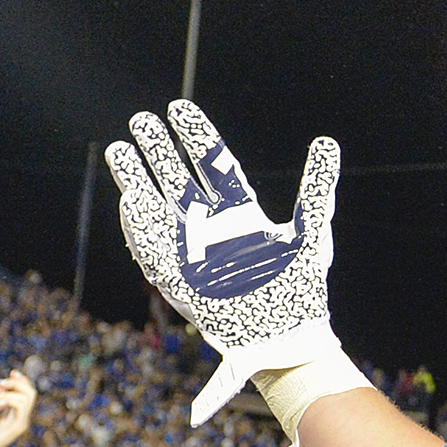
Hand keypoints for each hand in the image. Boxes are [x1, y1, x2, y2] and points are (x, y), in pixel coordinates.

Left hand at [0, 372, 37, 446]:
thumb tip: (3, 384)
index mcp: (16, 414)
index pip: (27, 393)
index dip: (22, 381)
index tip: (12, 373)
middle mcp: (21, 418)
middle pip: (31, 393)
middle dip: (18, 383)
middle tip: (1, 382)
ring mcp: (21, 423)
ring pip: (27, 397)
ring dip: (10, 391)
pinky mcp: (17, 427)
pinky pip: (20, 406)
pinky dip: (8, 399)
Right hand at [105, 101, 341, 424]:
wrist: (286, 339)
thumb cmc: (300, 290)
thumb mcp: (311, 234)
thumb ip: (317, 188)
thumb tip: (327, 142)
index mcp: (241, 213)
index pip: (214, 165)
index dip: (196, 137)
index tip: (178, 107)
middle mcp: (212, 228)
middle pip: (179, 180)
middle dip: (160, 152)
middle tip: (141, 119)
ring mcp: (192, 251)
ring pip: (159, 208)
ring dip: (138, 181)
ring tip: (119, 149)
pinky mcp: (178, 278)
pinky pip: (152, 248)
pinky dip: (140, 226)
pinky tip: (130, 199)